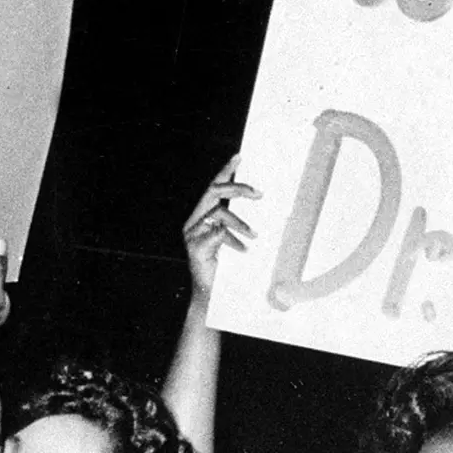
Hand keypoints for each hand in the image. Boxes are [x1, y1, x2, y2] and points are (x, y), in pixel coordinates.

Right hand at [184, 155, 258, 303]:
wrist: (210, 295)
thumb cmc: (224, 268)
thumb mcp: (233, 241)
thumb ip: (238, 223)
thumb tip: (261, 203)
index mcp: (201, 216)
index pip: (214, 187)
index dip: (225, 171)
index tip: (240, 157)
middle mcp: (193, 222)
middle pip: (213, 193)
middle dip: (237, 189)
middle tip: (259, 194)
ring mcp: (191, 234)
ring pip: (218, 214)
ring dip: (240, 223)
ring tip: (255, 235)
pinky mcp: (194, 248)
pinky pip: (217, 234)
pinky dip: (233, 241)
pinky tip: (244, 250)